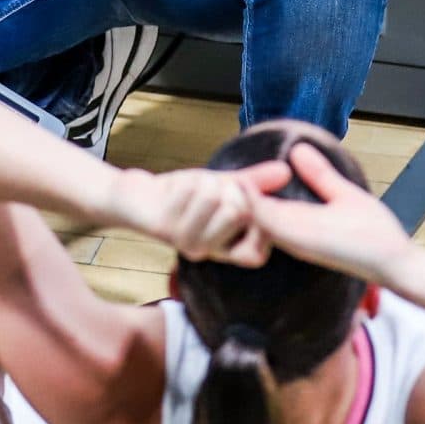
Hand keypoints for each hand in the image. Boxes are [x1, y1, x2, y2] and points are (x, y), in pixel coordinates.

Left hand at [105, 166, 276, 265]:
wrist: (138, 196)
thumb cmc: (184, 195)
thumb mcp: (225, 186)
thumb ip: (256, 183)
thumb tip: (286, 172)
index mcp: (226, 248)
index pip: (258, 249)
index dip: (257, 214)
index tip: (243, 193)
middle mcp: (209, 252)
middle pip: (239, 210)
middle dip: (227, 186)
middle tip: (208, 192)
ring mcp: (186, 242)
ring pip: (216, 197)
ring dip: (204, 181)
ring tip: (190, 192)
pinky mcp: (165, 228)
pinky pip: (192, 189)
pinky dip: (186, 180)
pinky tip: (172, 191)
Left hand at [243, 143, 412, 282]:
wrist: (394, 268)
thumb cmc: (377, 233)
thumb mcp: (349, 196)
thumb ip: (321, 174)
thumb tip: (295, 149)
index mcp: (300, 229)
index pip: (256, 209)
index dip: (243, 189)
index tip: (237, 167)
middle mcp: (292, 242)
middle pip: (252, 221)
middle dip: (241, 199)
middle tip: (233, 173)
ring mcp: (296, 248)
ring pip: (261, 228)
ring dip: (252, 208)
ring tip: (246, 182)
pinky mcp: (302, 250)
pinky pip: (273, 233)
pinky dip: (265, 216)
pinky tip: (268, 200)